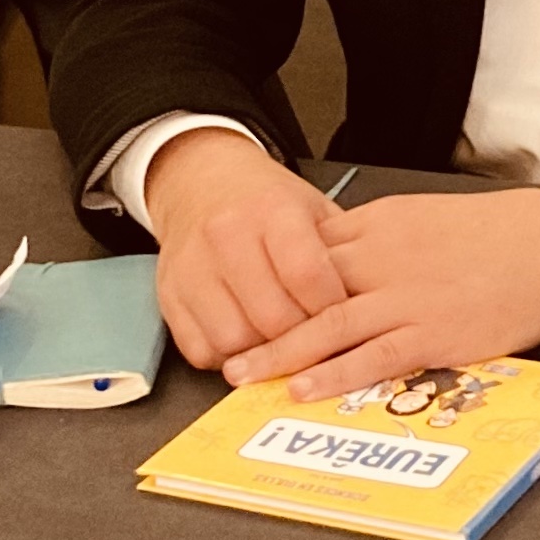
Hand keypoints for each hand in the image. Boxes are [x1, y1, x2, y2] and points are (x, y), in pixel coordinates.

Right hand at [143, 129, 352, 374]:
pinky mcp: (169, 295)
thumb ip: (340, 251)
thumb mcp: (311, 208)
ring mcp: (192, 268)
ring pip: (234, 340)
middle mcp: (227, 236)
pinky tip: (247, 344)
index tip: (346, 319)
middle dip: (303, 340)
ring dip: (263, 355)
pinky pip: (200, 350)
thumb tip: (371, 305)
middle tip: (318, 341)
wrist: (200, 182)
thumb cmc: (265, 202)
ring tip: (282, 344)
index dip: (332, 309)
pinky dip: (228, 358)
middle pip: (272, 317)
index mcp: (272, 211)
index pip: (307, 275)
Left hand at [224, 186, 539, 402]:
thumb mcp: (427, 217)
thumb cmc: (498, 233)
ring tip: (244, 375)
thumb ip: (380, 238)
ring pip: (326, 325)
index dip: (268, 280)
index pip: (307, 251)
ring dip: (280, 353)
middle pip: (303, 289)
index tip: (238, 301)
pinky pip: (372, 355)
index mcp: (380, 225)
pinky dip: (333, 374)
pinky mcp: (433, 330)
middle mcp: (383, 258)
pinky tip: (304, 389)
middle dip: (259, 320)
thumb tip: (338, 259)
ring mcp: (405, 296)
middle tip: (223, 347)